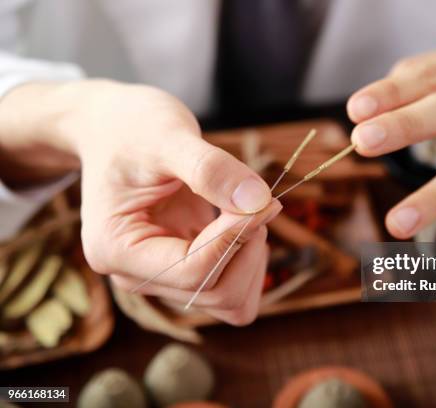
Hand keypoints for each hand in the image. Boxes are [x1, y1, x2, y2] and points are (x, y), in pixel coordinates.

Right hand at [0, 80, 279, 324]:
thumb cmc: (133, 128)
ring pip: (229, 301)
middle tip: (258, 201)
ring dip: (252, 260)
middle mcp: (136, 274)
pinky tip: (245, 224)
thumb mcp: (169, 137)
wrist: (116, 129)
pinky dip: (249, 261)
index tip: (263, 200)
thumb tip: (259, 201)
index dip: (237, 238)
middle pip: (216, 293)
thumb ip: (212, 170)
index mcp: (116, 249)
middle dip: (247, 248)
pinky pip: (230, 286)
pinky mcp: (183, 268)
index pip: (194, 271)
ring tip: (249, 212)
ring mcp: (161, 275)